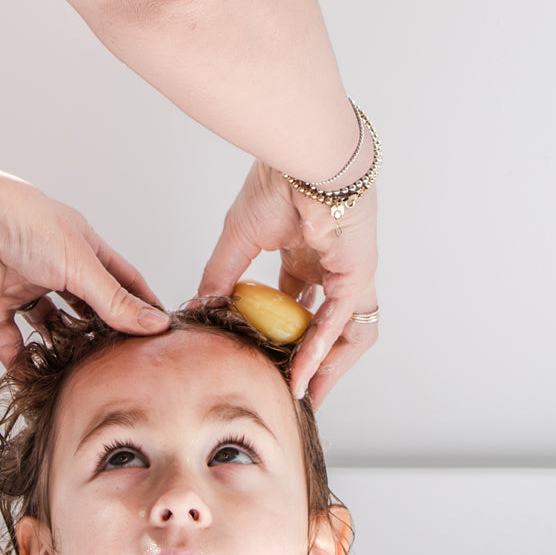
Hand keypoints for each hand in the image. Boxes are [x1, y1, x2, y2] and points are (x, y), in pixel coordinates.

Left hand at [0, 166, 168, 367]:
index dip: (139, 301)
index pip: (119, 278)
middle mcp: (52, 267)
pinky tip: (36, 381)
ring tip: (83, 372)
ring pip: (48, 325)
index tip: (159, 327)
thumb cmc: (28, 224)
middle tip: (121, 358)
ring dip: (62, 347)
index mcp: (80, 247)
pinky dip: (20, 362)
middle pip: (84, 305)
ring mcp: (22, 288)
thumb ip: (115, 302)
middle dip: (100, 329)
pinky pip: (8, 342)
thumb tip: (155, 324)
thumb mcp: (82, 266)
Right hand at [198, 160, 378, 405]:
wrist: (300, 160)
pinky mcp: (355, 275)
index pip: (299, 307)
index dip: (285, 338)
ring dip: (326, 366)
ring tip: (306, 394)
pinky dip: (319, 348)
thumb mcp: (238, 239)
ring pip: (345, 333)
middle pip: (327, 327)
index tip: (268, 363)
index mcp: (305, 256)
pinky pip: (338, 321)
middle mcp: (329, 269)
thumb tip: (200, 307)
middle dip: (315, 362)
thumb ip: (220, 275)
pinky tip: (300, 370)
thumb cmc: (275, 186)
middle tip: (297, 391)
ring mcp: (346, 274)